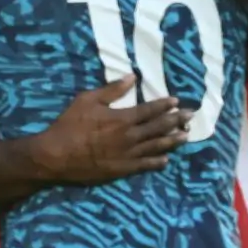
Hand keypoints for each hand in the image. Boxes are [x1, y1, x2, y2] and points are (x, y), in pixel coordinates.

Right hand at [30, 76, 191, 182]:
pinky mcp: (121, 170)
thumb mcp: (87, 100)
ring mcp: (128, 155)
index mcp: (123, 118)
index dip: (165, 105)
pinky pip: (144, 166)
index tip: (177, 101)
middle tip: (191, 116)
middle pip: (159, 127)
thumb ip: (112, 90)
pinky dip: (157, 162)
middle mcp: (130, 137)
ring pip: (156, 147)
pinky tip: (166, 160)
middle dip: (176, 120)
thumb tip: (132, 78)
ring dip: (172, 141)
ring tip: (186, 136)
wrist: (55, 156)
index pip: (150, 110)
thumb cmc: (69, 125)